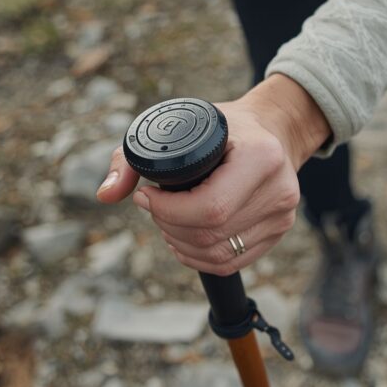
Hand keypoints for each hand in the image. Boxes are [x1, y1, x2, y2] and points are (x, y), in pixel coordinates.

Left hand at [96, 74, 330, 275]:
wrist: (274, 131)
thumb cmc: (223, 126)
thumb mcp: (178, 124)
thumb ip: (132, 157)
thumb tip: (104, 195)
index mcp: (261, 157)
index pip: (210, 207)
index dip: (168, 211)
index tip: (146, 196)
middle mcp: (278, 190)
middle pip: (211, 235)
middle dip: (169, 226)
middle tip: (155, 207)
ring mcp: (282, 215)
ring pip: (218, 254)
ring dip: (181, 245)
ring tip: (169, 222)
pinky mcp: (278, 231)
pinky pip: (231, 262)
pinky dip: (199, 257)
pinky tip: (186, 239)